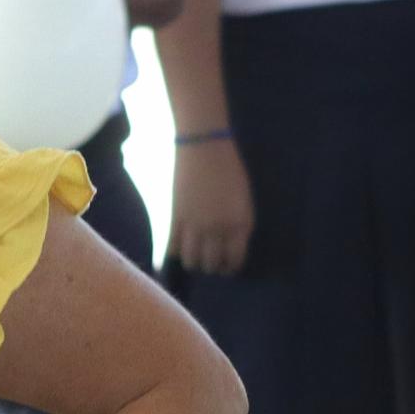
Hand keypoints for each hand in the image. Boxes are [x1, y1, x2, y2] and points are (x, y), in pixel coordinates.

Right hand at [167, 136, 254, 274]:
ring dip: (193, 262)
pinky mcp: (174, 219)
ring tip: (194, 257)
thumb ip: (238, 223)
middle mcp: (217, 229)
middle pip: (211, 263)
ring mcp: (194, 226)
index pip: (234, 259)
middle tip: (210, 263)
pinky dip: (173, 253)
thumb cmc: (229, 167)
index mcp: (239, 222)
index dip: (229, 267)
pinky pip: (172, 247)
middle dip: (211, 266)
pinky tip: (175, 251)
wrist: (203, 146)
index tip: (227, 267)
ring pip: (191, 260)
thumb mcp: (243, 198)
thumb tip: (230, 245)